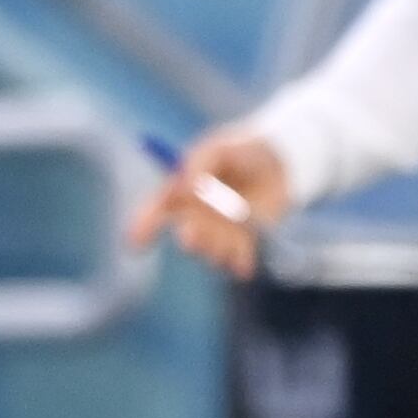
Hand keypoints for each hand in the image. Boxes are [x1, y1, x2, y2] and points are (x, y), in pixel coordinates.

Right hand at [124, 129, 294, 281]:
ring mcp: (221, 230)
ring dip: (222, 243)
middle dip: (193, 238)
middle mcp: (198, 215)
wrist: (281, 158)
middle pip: (188, 237)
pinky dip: (239, 264)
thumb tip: (184, 188)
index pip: (156, 212)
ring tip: (239, 221)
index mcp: (184, 192)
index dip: (142, 228)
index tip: (135, 244)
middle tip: (197, 232)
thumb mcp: (220, 148)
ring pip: (212, 252)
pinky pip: (236, 260)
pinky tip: (243, 268)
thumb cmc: (243, 148)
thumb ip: (200, 165)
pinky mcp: (245, 239)